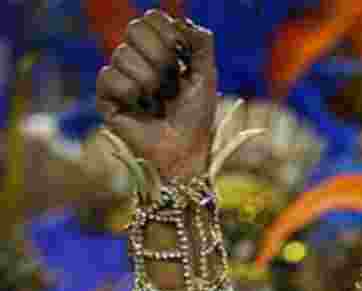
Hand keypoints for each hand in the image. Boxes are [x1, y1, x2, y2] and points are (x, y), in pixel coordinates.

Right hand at [96, 9, 216, 179]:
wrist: (185, 152)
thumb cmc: (195, 118)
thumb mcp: (206, 76)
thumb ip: (201, 43)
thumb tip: (183, 22)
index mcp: (156, 49)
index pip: (150, 18)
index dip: (168, 33)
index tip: (182, 58)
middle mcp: (135, 58)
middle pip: (134, 28)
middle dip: (161, 58)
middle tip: (170, 85)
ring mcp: (119, 76)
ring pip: (122, 54)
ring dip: (149, 82)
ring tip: (157, 102)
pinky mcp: (106, 97)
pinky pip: (109, 76)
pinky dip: (130, 93)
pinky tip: (140, 109)